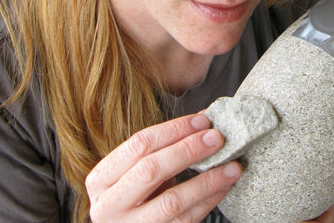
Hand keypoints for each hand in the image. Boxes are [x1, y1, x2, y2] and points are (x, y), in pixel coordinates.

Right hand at [85, 114, 241, 221]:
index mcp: (101, 179)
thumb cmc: (131, 199)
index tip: (201, 121)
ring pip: (171, 202)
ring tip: (232, 166)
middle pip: (151, 170)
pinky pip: (184, 222)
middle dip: (188, 150)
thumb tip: (201, 124)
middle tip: (217, 138)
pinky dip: (207, 202)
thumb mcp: (132, 174)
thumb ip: (159, 152)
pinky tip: (223, 187)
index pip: (139, 144)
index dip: (173, 130)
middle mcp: (109, 206)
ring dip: (207, 181)